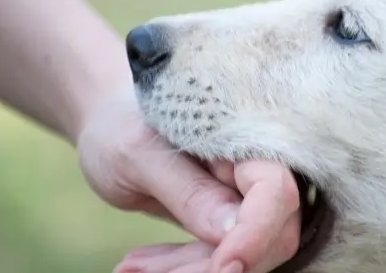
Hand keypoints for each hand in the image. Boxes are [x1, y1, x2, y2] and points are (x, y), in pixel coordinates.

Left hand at [76, 88, 300, 272]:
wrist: (110, 127)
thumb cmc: (122, 126)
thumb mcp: (139, 155)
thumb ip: (188, 190)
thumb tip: (233, 229)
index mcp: (245, 139)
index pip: (275, 191)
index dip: (256, 233)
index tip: (224, 266)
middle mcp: (255, 169)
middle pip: (270, 233)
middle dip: (217, 262)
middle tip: (148, 270)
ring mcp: (243, 197)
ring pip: (245, 254)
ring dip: (193, 270)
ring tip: (132, 266)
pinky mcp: (227, 220)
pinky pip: (220, 255)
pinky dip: (183, 267)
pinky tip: (139, 264)